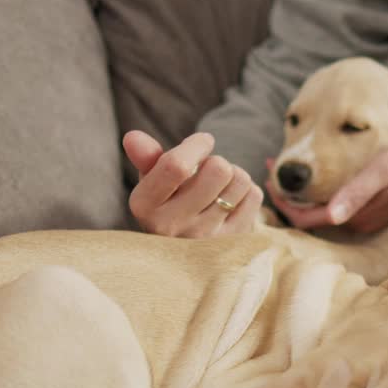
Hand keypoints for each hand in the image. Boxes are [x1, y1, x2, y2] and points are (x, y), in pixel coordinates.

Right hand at [124, 131, 262, 237]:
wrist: (186, 250)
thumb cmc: (169, 203)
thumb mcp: (152, 181)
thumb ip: (145, 157)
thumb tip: (132, 137)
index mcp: (146, 206)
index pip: (176, 166)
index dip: (197, 145)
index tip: (202, 142)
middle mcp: (173, 226)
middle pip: (218, 169)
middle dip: (217, 161)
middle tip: (208, 171)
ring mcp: (205, 239)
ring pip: (240, 180)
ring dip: (234, 175)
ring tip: (219, 187)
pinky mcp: (233, 243)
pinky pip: (254, 196)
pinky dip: (246, 191)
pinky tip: (230, 202)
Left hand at [268, 132, 387, 232]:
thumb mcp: (380, 172)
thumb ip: (356, 194)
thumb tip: (332, 217)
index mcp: (355, 217)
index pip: (304, 218)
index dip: (283, 199)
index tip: (270, 173)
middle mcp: (356, 222)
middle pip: (309, 216)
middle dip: (288, 194)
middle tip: (272, 165)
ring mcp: (364, 215)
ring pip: (320, 210)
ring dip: (302, 191)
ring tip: (287, 166)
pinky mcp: (370, 206)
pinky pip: (334, 203)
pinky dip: (318, 190)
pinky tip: (315, 173)